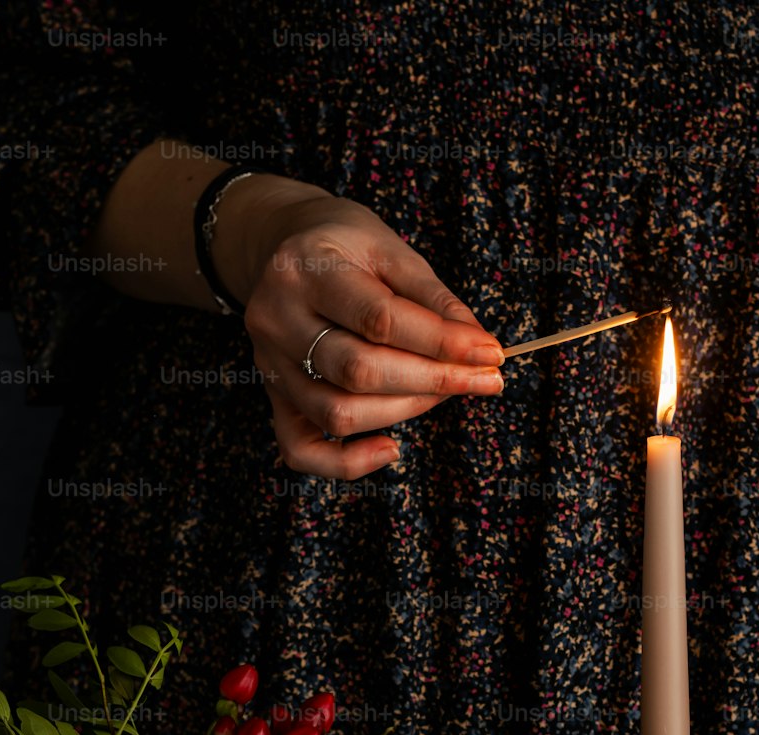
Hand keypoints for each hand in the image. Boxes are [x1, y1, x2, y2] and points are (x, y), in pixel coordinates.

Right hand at [213, 178, 504, 478]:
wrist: (283, 247)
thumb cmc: (346, 248)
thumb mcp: (391, 251)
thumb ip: (434, 299)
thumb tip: (478, 348)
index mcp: (305, 270)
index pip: (379, 319)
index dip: (441, 343)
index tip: (490, 353)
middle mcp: (276, 319)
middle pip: (359, 371)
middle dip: (432, 381)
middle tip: (480, 379)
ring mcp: (269, 364)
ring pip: (338, 413)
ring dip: (404, 412)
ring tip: (440, 392)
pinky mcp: (274, 398)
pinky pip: (303, 451)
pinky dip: (349, 463)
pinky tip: (391, 448)